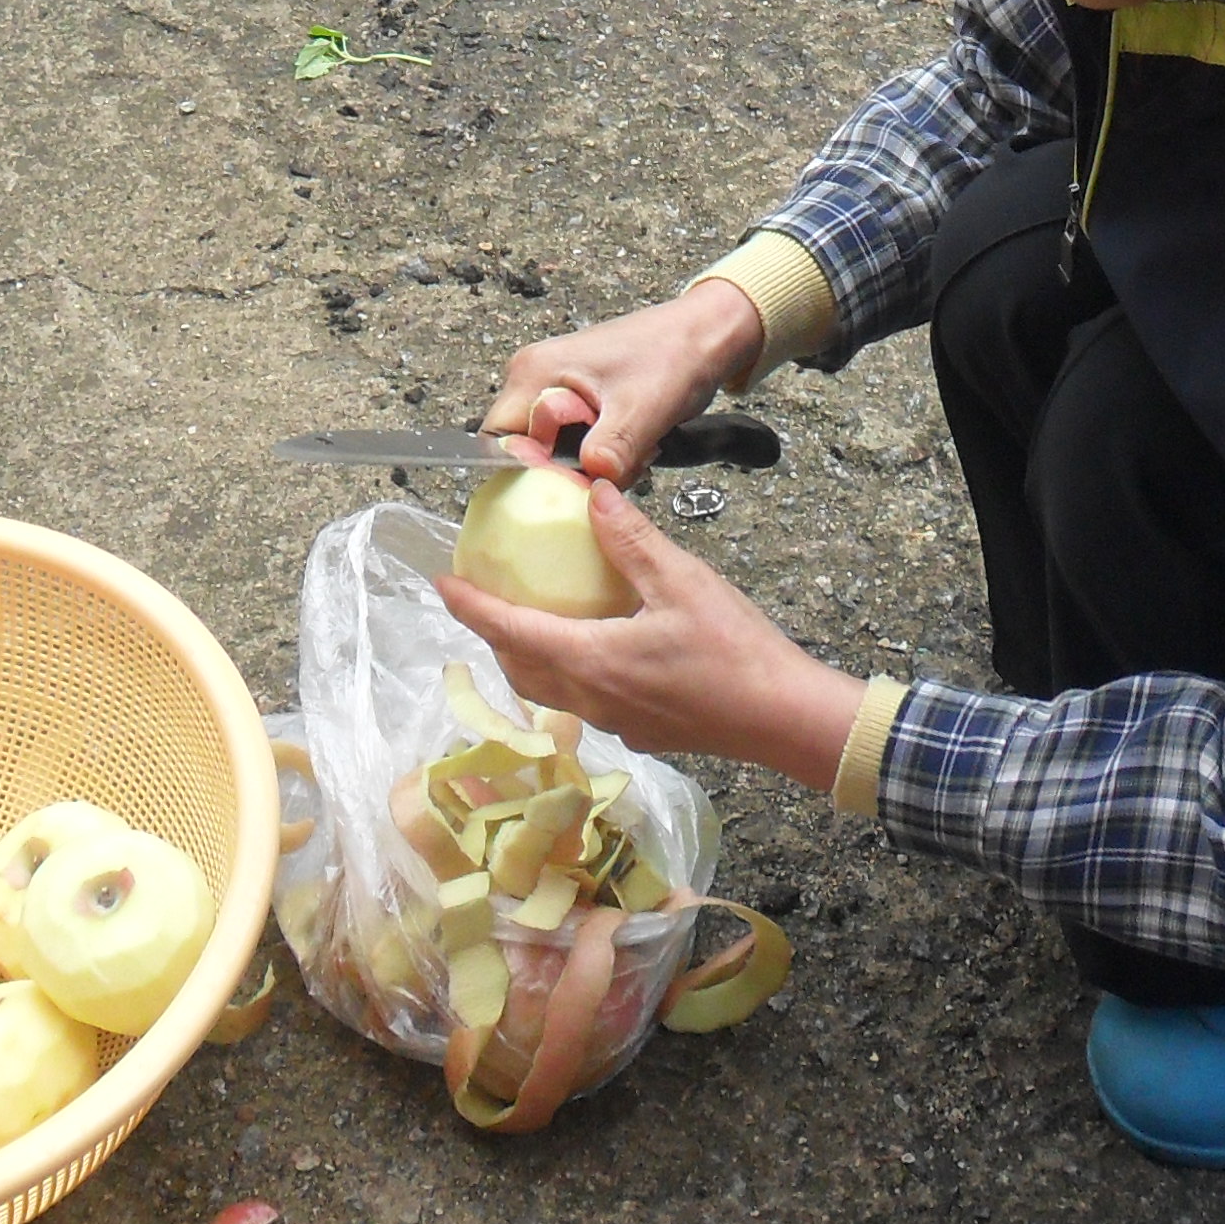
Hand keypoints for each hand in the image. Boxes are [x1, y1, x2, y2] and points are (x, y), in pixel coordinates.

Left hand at [438, 479, 867, 793]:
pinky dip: (567, 673)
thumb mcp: (681, 580)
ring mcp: (614, 722)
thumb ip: (630, 538)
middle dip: (493, 635)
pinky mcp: (640, 732)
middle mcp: (590, 699)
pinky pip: (583, 702)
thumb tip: (592, 492)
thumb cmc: (735, 650)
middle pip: (520, 669)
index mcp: (590, 660)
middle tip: (484, 597)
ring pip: (549, 691)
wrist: (783, 718)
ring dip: (527, 658)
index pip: (510, 632)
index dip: (471, 607)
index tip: (442, 582)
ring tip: (530, 621)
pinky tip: (594, 649)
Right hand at [481, 279, 765, 483]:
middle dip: (565, 470)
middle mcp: (535, 378)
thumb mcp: (643, 408)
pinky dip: (603, 455)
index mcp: (535, 372)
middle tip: (611, 465)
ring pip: (554, 451)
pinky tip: (635, 445)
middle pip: (525, 450)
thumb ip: (610, 450)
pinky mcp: (580, 401)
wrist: (708, 333)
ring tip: (631, 450)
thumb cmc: (676, 354)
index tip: (567, 484)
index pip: (498, 440)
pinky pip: (576, 444)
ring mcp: (557, 388)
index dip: (526, 471)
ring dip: (590, 464)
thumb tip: (588, 486)